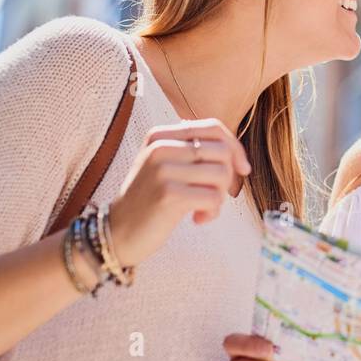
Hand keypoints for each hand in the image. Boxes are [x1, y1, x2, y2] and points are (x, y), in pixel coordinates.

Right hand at [106, 118, 250, 267]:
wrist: (119, 232)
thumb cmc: (150, 200)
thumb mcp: (166, 165)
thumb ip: (194, 152)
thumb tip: (236, 153)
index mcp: (160, 135)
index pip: (213, 127)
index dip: (235, 148)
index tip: (242, 169)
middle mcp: (160, 147)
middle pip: (222, 152)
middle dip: (227, 177)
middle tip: (211, 196)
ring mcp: (162, 170)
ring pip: (222, 173)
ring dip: (220, 197)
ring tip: (202, 208)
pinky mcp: (168, 194)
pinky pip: (214, 197)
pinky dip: (212, 212)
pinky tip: (197, 219)